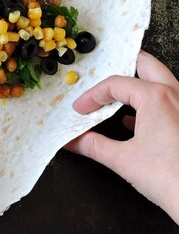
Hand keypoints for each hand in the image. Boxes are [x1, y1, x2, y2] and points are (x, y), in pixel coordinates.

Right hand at [66, 51, 178, 223]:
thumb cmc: (171, 179)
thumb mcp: (123, 160)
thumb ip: (93, 145)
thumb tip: (73, 140)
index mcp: (155, 96)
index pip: (115, 84)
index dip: (92, 96)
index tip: (80, 108)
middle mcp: (174, 94)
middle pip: (144, 64)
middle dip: (121, 66)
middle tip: (103, 75)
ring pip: (159, 79)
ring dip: (137, 84)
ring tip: (116, 95)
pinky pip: (167, 99)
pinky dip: (148, 102)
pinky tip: (134, 120)